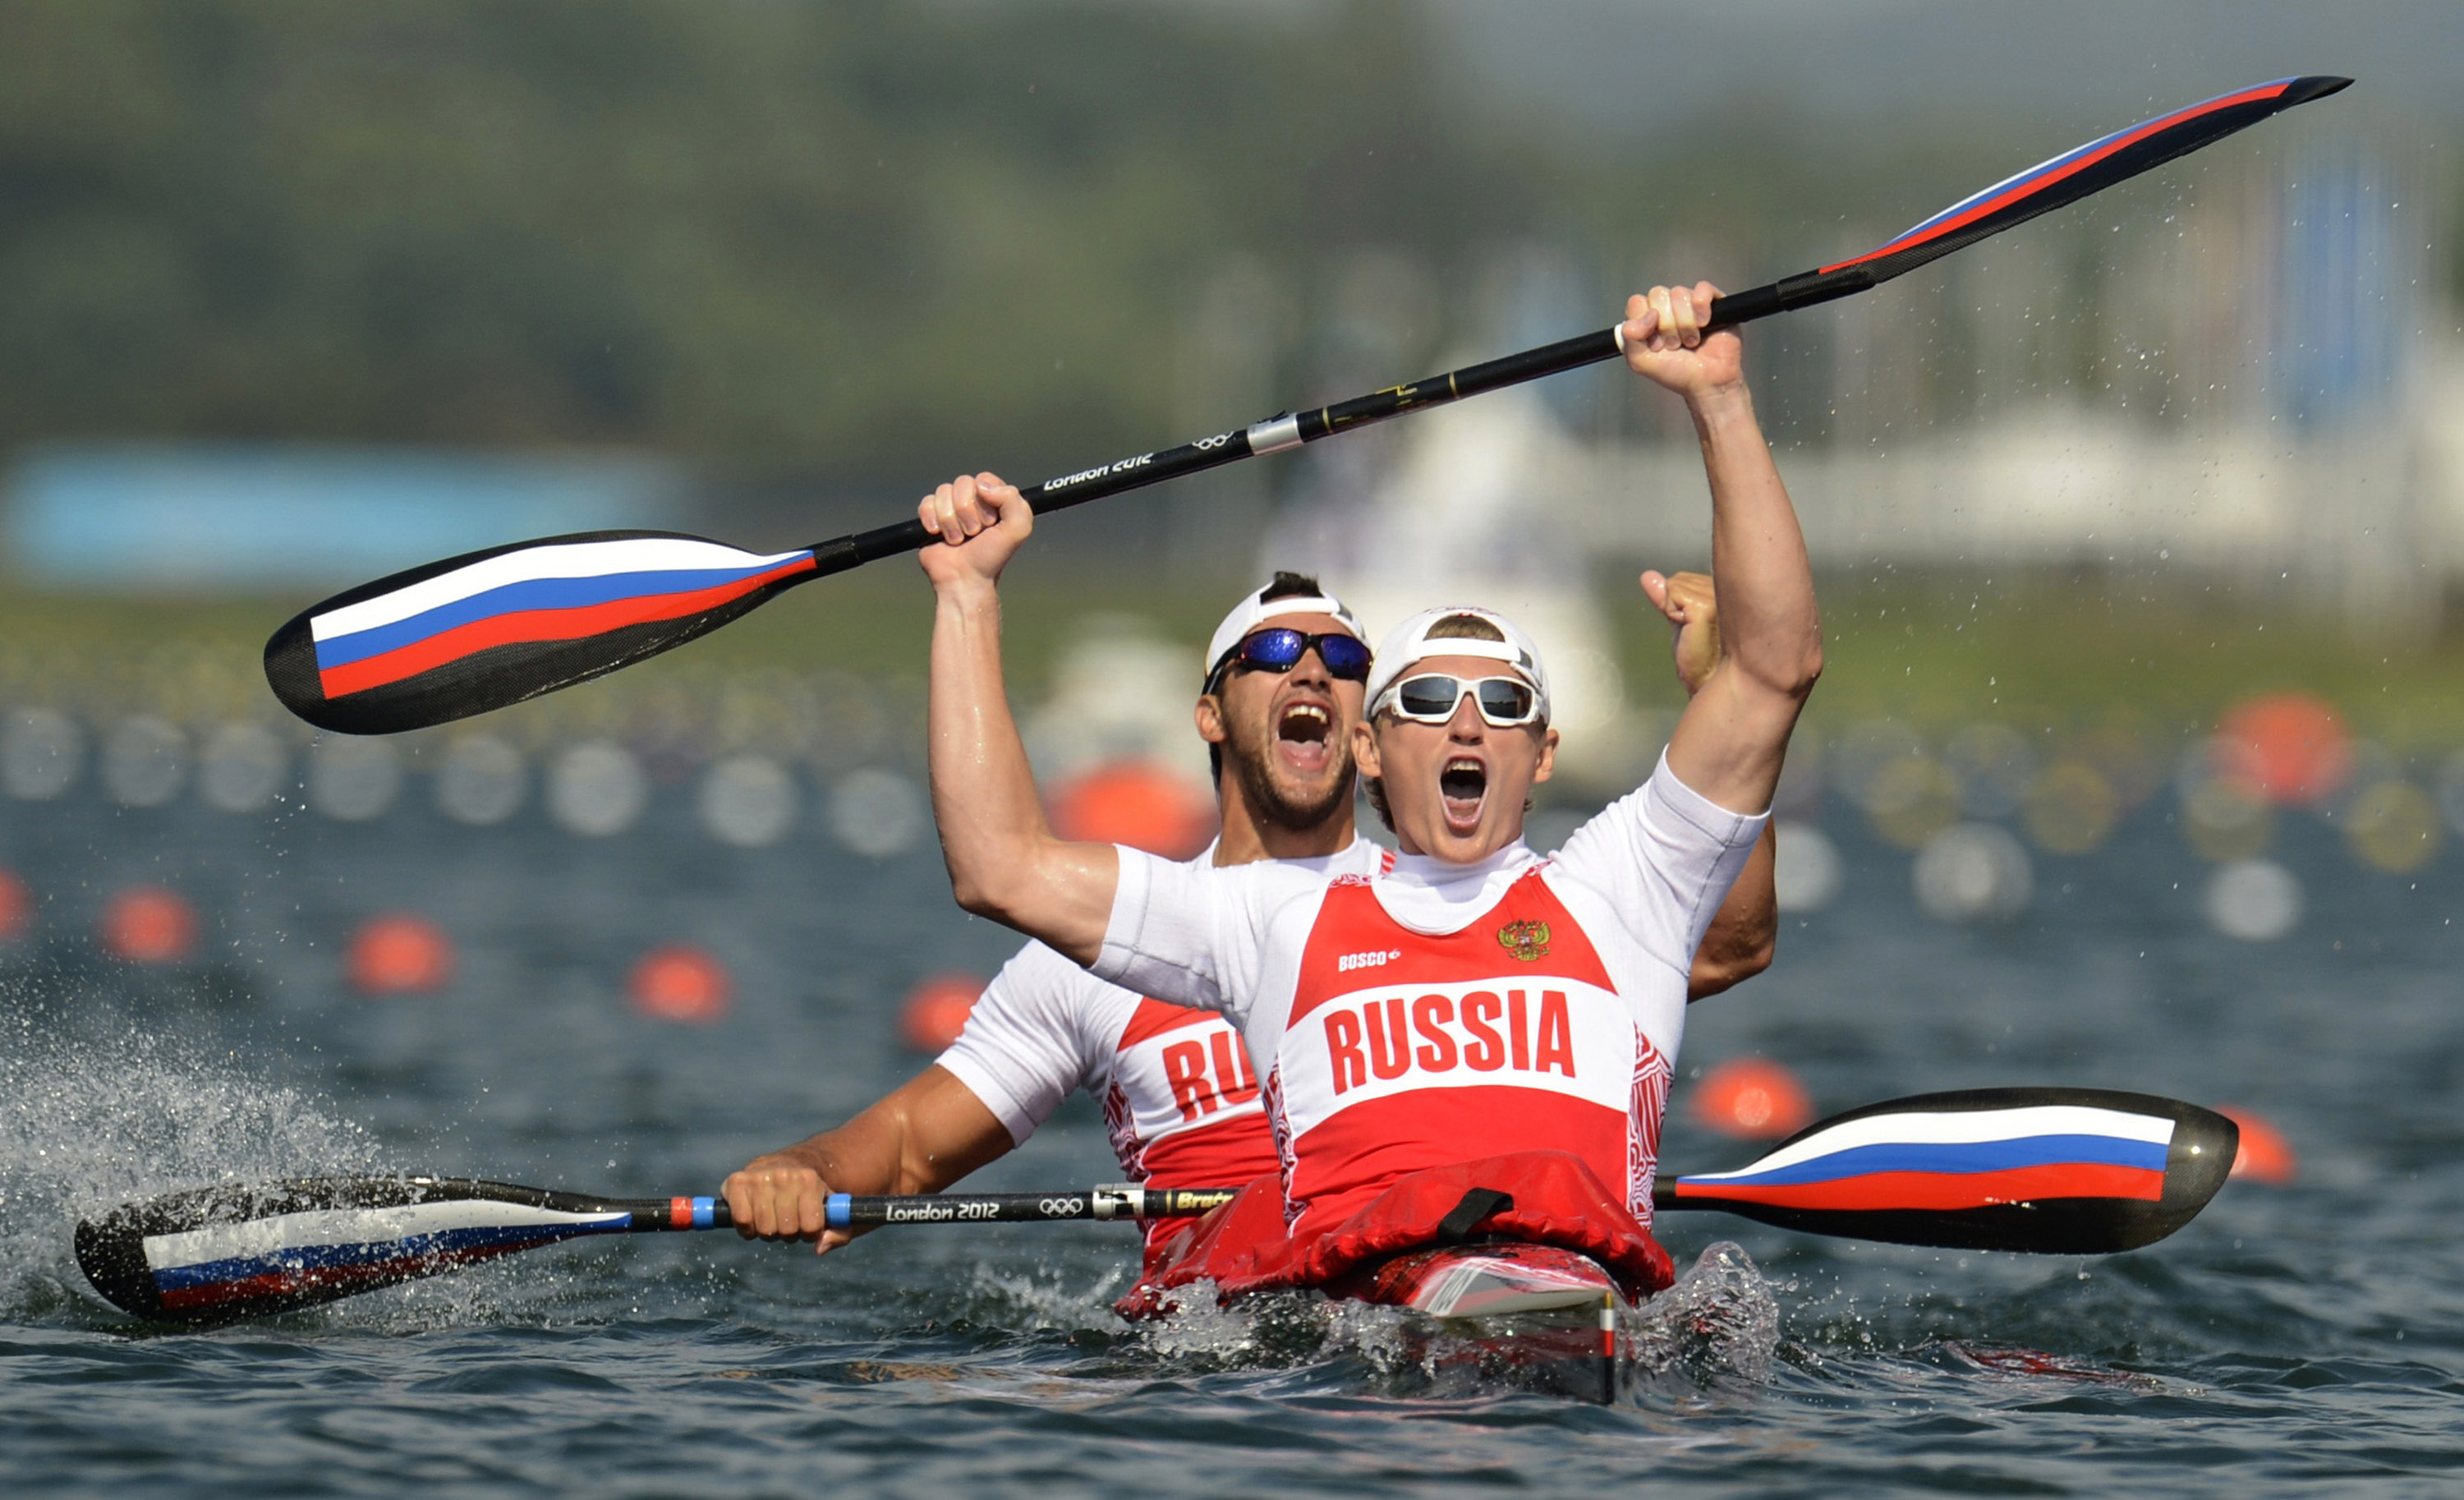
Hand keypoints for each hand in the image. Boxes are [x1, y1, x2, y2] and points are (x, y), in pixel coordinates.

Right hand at [721, 1151, 842, 1253]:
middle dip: (789, 1233)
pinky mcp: (736, 1181)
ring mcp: (758, 1177)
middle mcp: (784, 1175)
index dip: (810, 1233)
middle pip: (786, 1231)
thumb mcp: (835, 1209)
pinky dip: (747, 1229)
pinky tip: (755, 1218)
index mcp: (809, 1180)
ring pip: (764, 1229)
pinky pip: (742, 1221)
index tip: (809, 1225)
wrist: (790, 1162)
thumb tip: (820, 1247)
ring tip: (773, 1217)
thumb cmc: (814, 1193)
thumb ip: (840, 1231)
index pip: (811, 1227)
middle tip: (789, 1220)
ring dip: (768, 1231)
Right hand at [915, 472, 1032, 591]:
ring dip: (950, 520)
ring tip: (957, 540)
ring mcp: (951, 508)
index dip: (985, 499)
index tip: (989, 522)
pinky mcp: (931, 517)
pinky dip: (931, 519)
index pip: (984, 479)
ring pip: (942, 491)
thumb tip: (981, 485)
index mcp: (994, 500)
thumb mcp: (1018, 529)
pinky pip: (926, 502)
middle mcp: (972, 500)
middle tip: (973, 534)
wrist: (963, 578)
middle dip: (967, 511)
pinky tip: (937, 534)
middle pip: (962, 483)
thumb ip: (1012, 499)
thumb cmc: (991, 557)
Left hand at [1620, 282, 1743, 401]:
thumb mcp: (1640, 361)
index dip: (1645, 322)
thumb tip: (1649, 314)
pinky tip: (1705, 324)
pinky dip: (1701, 307)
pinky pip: (1703, 288)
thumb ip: (1629, 337)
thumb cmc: (1676, 373)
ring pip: (1679, 293)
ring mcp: (1690, 304)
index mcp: (1647, 319)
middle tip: (1675, 345)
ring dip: (1685, 324)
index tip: (1655, 344)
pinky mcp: (1713, 302)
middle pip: (1658, 295)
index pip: (1637, 302)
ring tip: (1690, 342)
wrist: (1707, 382)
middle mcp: (1668, 308)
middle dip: (1666, 325)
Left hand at [1640, 569, 1721, 696]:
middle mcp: (1726, 589)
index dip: (1678, 603)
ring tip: (1694, 632)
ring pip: (1673, 586)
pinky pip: (1672, 597)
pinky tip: (1690, 632)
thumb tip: (1647, 575)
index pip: (1683, 579)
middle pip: (1678, 580)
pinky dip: (1672, 615)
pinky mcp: (1705, 607)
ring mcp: (1718, 596)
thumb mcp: (1679, 620)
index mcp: (1726, 589)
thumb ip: (1666, 596)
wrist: (1709, 681)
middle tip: (1693, 631)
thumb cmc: (1700, 657)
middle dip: (1676, 606)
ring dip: (1675, 612)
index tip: (1694, 625)